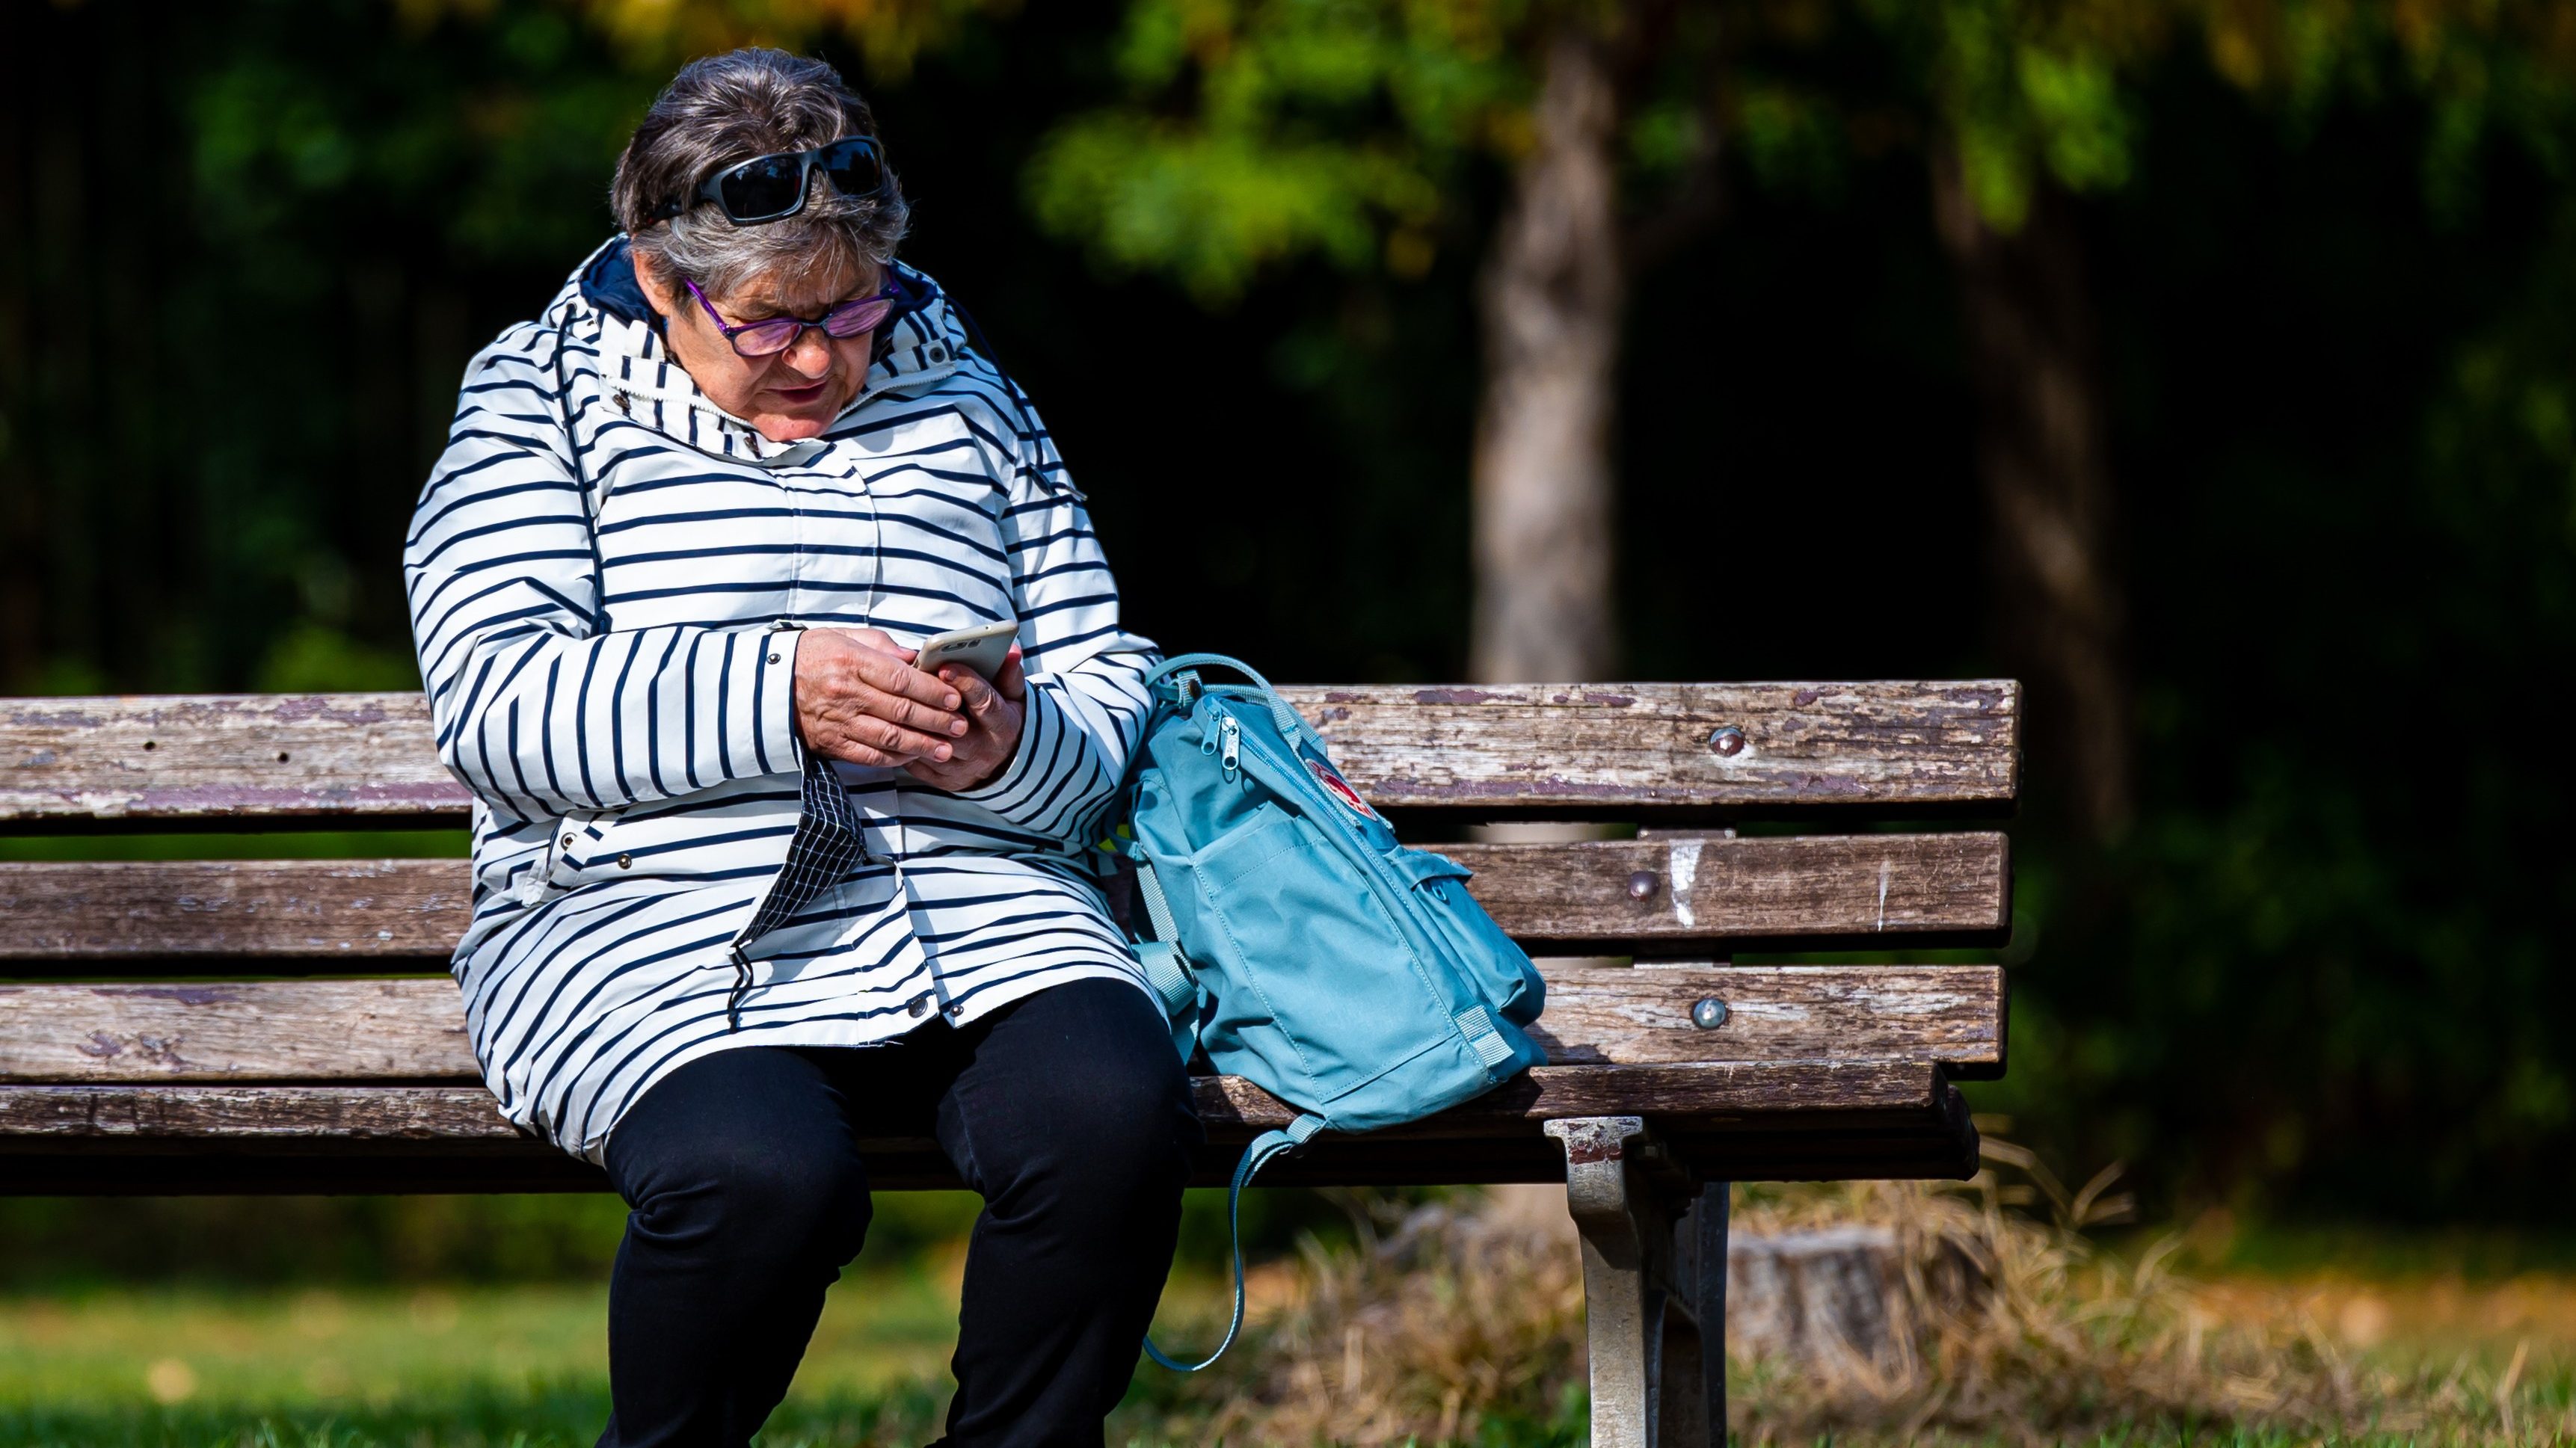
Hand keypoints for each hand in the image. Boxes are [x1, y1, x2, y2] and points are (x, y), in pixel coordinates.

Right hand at [793, 628, 969, 768]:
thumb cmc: (812, 655)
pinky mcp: (832, 743)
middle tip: (961, 725)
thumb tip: (915, 658)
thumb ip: (882, 646)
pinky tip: (914, 756)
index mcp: (850, 661)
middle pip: (902, 711)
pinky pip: (870, 755)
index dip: (932, 691)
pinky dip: (895, 758)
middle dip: (937, 720)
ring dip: (923, 745)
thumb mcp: (844, 637)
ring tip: (947, 748)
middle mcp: (845, 693)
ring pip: (890, 738)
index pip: (901, 679)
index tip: (955, 697)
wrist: (766, 684)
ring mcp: (838, 721)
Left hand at [906, 646, 1026, 791]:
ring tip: (895, 698)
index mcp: (1002, 724)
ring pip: (930, 745)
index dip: (966, 683)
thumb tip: (1012, 650)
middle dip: (931, 703)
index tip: (946, 665)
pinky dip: (902, 744)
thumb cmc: (1002, 720)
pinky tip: (891, 724)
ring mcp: (962, 767)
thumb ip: (1009, 673)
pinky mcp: (943, 780)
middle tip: (910, 679)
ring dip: (911, 722)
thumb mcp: (1014, 697)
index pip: (985, 702)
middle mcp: (983, 748)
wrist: (1003, 764)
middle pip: (953, 726)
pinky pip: (917, 763)